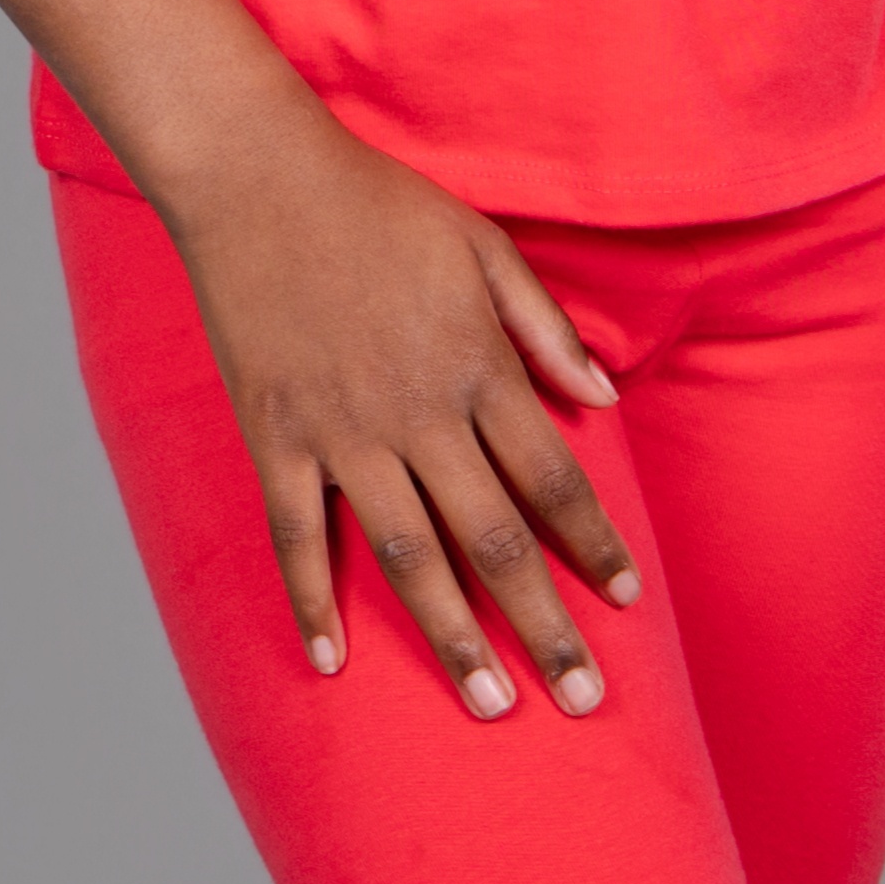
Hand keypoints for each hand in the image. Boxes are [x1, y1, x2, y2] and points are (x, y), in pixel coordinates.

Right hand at [166, 118, 644, 717]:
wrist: (259, 179)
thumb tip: (606, 398)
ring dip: (453, 638)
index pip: (553, 477)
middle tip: (580, 700)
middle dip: (543, 625)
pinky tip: (333, 663)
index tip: (625, 603)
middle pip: (495, 538)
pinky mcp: (277, 436)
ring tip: (489, 704)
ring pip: (410, 557)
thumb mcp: (482, 246)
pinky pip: (297, 537)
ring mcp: (343, 432)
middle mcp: (419, 414)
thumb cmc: (379, 207)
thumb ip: (544, 327)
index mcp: (477, 367)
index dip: (593, 544)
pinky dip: (313, 602)